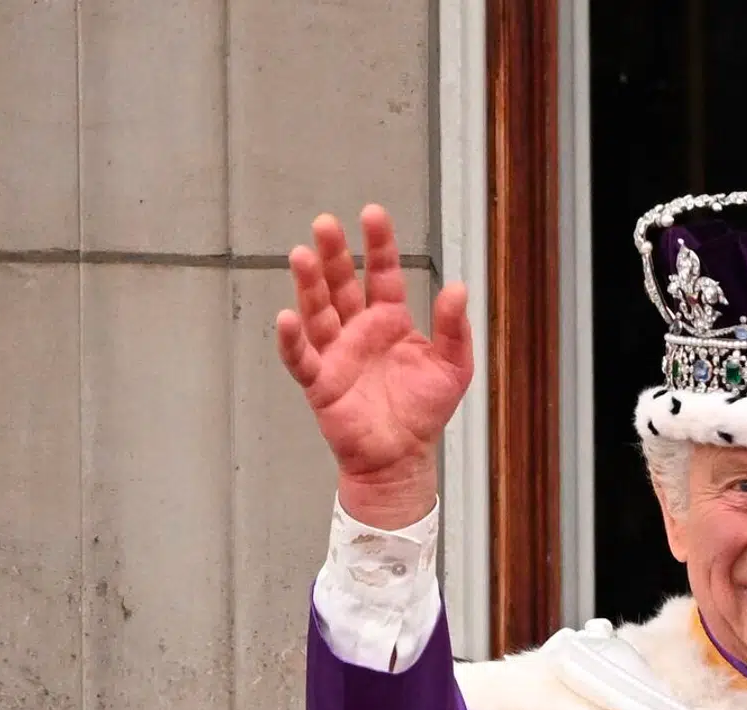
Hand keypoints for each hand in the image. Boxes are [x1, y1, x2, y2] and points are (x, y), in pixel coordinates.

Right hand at [277, 205, 473, 527]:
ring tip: (301, 255)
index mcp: (390, 320)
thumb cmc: (424, 412)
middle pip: (341, 284)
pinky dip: (293, 340)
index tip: (372, 214)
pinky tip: (287, 317)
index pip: (381, 273)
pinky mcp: (320, 383)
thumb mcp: (453, 366)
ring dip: (308, 285)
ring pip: (318, 311)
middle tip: (324, 224)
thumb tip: (459, 287)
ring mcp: (336, 353)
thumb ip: (455, 327)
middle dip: (333, 254)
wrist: (403, 458)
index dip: (378, 245)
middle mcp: (359, 330)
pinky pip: (302, 358)